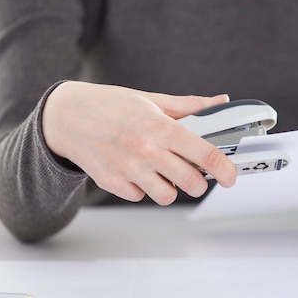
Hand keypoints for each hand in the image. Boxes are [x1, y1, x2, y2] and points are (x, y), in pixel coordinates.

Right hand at [42, 81, 236, 204]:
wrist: (66, 116)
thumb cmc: (112, 106)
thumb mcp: (153, 101)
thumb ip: (191, 107)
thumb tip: (220, 103)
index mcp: (161, 128)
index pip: (204, 155)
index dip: (224, 169)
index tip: (231, 176)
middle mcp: (146, 151)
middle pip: (191, 183)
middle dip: (199, 182)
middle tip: (193, 173)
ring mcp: (128, 170)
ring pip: (167, 196)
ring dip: (171, 187)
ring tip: (161, 170)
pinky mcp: (112, 183)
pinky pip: (141, 196)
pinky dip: (143, 188)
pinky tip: (135, 169)